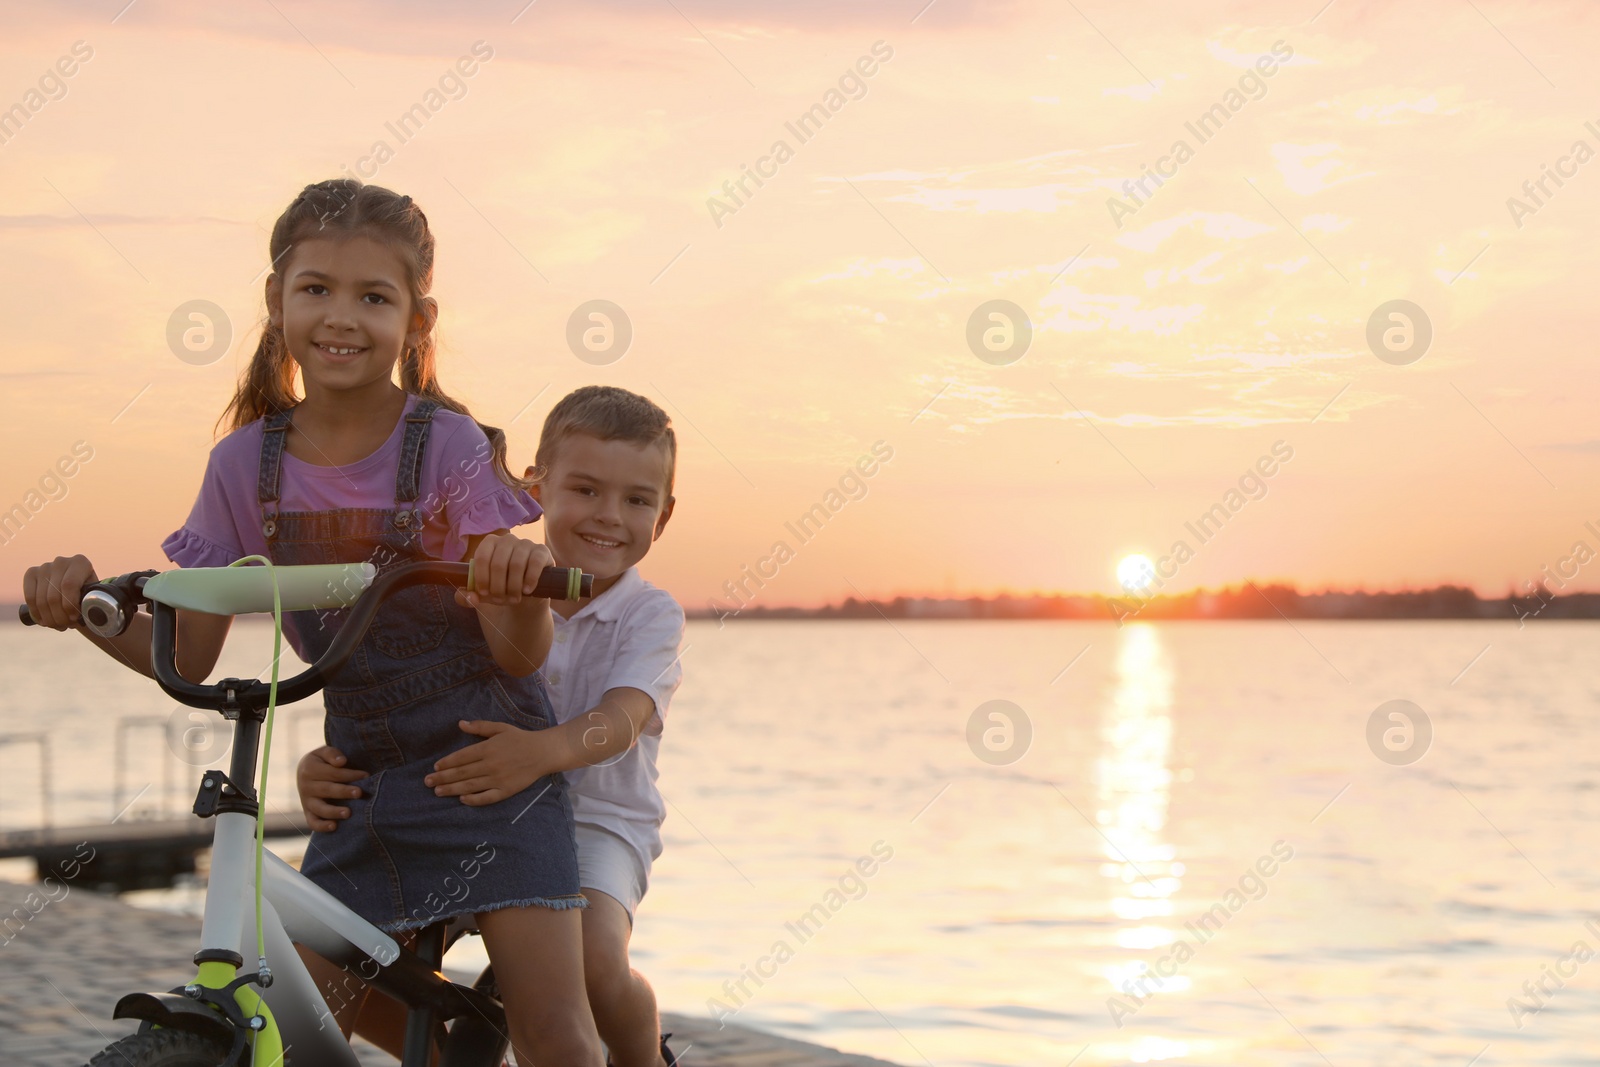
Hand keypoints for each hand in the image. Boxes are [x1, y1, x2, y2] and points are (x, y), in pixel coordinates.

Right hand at [22, 554, 97, 630]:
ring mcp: (44, 567)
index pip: (69, 585)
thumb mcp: (94, 595)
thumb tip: (92, 612)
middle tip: (67, 626)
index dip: (70, 606)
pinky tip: (45, 622)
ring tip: (59, 626)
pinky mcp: (31, 573)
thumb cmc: (89, 593)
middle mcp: (61, 562)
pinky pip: (30, 598)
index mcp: (80, 562)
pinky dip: (37, 614)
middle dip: (60, 616)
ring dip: (50, 618)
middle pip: (54, 596)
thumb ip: (93, 601)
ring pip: (42, 600)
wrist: (76, 588)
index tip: (75, 619)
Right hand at [297, 746, 367, 832]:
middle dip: (344, 792)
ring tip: (348, 813)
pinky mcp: (308, 812)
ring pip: (319, 808)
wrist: (305, 772)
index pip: (332, 773)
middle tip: (359, 793)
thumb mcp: (324, 752)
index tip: (366, 775)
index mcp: (309, 769)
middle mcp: (305, 786)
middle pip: (327, 790)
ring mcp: (306, 801)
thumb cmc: (322, 761)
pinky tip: (334, 827)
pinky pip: (313, 822)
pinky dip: (322, 826)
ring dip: (334, 811)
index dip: (350, 774)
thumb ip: (332, 754)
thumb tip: (342, 762)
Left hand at [425, 720, 546, 805]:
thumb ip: (480, 727)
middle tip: (427, 782)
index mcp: (488, 748)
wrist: (543, 753)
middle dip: (442, 777)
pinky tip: (462, 800)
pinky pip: (487, 797)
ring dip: (452, 789)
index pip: (462, 757)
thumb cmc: (520, 739)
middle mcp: (491, 764)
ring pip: (470, 786)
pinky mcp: (506, 790)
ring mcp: (498, 779)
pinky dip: (474, 800)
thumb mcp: (500, 728)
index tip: (435, 767)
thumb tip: (461, 723)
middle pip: (462, 772)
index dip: (447, 762)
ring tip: (438, 791)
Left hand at [457, 532, 552, 609]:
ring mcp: (526, 544)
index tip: (484, 593)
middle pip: (498, 563)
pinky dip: (530, 580)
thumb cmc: (502, 588)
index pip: (482, 557)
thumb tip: (470, 596)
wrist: (527, 592)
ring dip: (513, 587)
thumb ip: (467, 597)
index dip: (481, 577)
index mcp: (490, 543)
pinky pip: (535, 563)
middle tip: (500, 600)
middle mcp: (507, 540)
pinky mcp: (542, 551)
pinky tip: (527, 590)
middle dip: (498, 587)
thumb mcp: (483, 594)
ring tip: (514, 599)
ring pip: (516, 565)